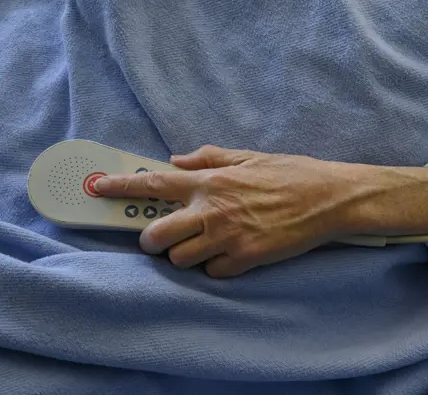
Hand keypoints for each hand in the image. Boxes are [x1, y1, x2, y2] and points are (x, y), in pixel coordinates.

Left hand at [94, 146, 361, 277]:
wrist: (329, 198)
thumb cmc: (290, 173)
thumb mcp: (249, 156)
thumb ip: (208, 158)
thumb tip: (176, 161)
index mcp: (210, 182)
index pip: (154, 184)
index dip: (121, 187)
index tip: (98, 189)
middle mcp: (212, 211)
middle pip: (157, 236)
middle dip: (152, 240)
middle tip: (162, 236)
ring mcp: (228, 238)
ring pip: (181, 260)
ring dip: (185, 254)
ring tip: (202, 244)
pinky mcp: (246, 260)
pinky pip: (213, 272)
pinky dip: (215, 266)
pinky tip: (230, 254)